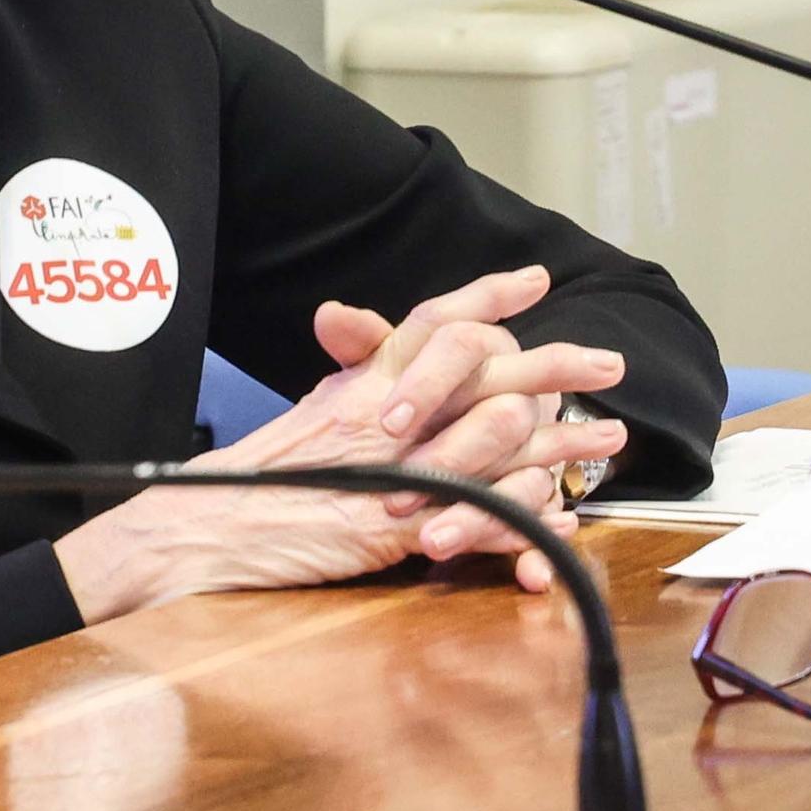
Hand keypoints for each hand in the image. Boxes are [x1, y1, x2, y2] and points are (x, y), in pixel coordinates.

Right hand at [55, 268, 623, 614]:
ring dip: (558, 443)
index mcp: (358, 387)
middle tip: (609, 359)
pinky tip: (561, 525)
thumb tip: (363, 352)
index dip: (480, 299)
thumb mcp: (306, 419)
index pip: (426, 324)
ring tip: (610, 440)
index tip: (531, 280)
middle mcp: (380, 417)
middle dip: (551, 365)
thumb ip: (348, 386)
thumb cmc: (248, 481)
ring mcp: (390, 473)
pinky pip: (476, 522)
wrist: (199, 527)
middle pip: (479, 374)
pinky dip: (523, 527)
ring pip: (493, 443)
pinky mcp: (393, 530)